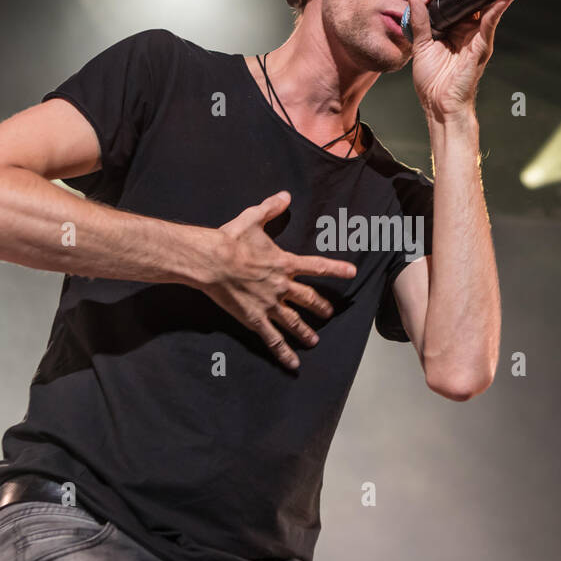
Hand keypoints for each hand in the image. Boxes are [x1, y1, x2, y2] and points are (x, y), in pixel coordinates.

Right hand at [203, 190, 356, 369]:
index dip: (336, 270)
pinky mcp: (254, 318)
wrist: (210, 261)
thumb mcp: (252, 218)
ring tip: (315, 340)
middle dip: (321, 306)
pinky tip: (293, 364)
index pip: (317, 267)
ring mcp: (269, 304)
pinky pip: (272, 339)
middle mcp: (282, 286)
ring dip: (306, 332)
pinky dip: (283, 352)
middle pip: (309, 298)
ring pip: (294, 322)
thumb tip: (284, 195)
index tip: (351, 273)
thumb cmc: (229, 239)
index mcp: (284, 262)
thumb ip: (271, 208)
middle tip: (329, 312)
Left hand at [407, 0, 516, 123]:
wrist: (439, 105)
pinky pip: (491, 24)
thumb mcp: (421, 46)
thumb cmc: (433, 83)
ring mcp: (476, 37)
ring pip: (481, 6)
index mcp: (451, 29)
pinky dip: (497, 8)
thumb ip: (419, 21)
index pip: (451, 1)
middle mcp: (466, 31)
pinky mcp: (481, 46)